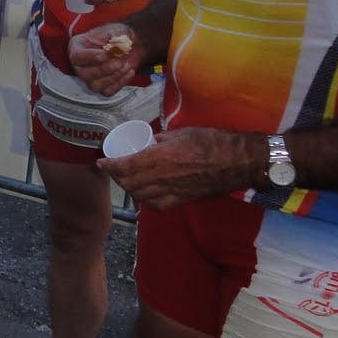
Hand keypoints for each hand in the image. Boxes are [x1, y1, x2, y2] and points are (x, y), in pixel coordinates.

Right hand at [69, 22, 140, 96]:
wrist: (129, 45)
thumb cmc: (117, 35)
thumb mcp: (115, 30)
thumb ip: (115, 37)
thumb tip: (116, 49)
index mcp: (77, 47)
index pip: (77, 56)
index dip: (92, 57)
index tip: (108, 53)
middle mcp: (80, 65)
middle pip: (86, 74)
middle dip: (105, 69)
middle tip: (119, 61)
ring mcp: (90, 78)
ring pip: (96, 85)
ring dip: (113, 77)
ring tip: (126, 65)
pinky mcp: (102, 86)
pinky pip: (108, 91)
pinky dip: (120, 83)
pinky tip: (129, 71)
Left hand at [98, 127, 263, 209]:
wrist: (237, 161)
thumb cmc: (211, 141)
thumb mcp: (180, 132)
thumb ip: (162, 139)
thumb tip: (149, 141)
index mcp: (159, 157)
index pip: (124, 166)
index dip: (108, 166)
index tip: (100, 162)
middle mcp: (162, 178)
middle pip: (129, 183)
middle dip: (117, 177)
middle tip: (113, 169)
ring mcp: (172, 192)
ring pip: (140, 196)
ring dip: (129, 189)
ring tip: (126, 180)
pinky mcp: (183, 200)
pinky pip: (157, 205)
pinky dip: (146, 200)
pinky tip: (146, 193)